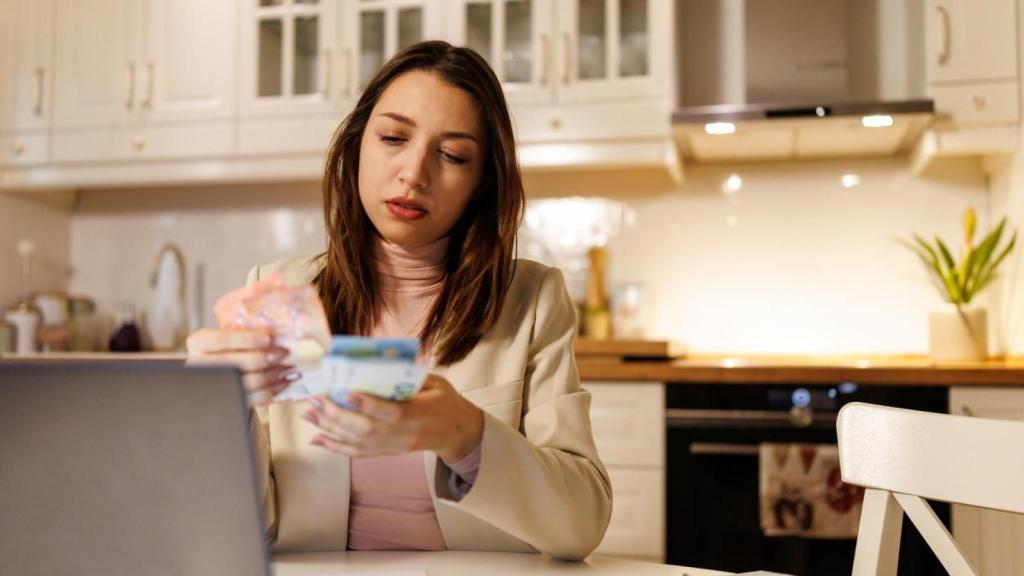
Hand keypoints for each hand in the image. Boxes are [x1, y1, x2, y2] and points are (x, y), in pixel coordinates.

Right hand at [185, 328, 298, 405]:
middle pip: (234, 364)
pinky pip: (253, 398)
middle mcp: (199, 365)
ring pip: (245, 383)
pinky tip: (284, 381)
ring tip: (287, 367)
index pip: (221, 340)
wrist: (223, 372)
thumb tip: (279, 334)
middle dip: (263, 359)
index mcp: (199, 343)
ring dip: (271, 375)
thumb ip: (247, 332)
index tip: (268, 338)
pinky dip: (272, 389)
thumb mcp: (232, 335)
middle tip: (284, 353)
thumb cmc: (231, 347)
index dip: (246, 340)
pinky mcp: (228, 401)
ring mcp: (212, 386)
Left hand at [303, 374, 483, 461]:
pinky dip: (335, 446)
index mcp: (419, 414)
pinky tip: (317, 439)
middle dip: (336, 415)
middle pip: (365, 429)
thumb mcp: (436, 383)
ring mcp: (394, 446)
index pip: (390, 412)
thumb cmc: (445, 402)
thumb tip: (379, 362)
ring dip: (329, 428)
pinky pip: (357, 453)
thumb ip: (410, 376)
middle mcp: (403, 435)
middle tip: (316, 399)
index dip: (367, 404)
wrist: (456, 432)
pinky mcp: (387, 452)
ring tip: (309, 414)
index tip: (345, 392)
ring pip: (356, 441)